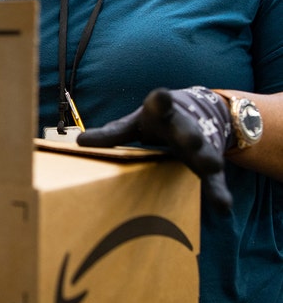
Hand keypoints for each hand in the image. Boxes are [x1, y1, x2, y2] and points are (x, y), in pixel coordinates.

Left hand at [77, 87, 233, 211]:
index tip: (161, 96)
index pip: (160, 105)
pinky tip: (223, 206)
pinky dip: (218, 192)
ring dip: (207, 159)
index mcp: (162, 113)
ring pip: (204, 152)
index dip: (160, 101)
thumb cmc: (156, 121)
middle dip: (189, 136)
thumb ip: (112, 134)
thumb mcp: (134, 124)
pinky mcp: (210, 164)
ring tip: (211, 166)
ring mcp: (201, 145)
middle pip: (187, 130)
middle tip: (193, 143)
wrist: (201, 113)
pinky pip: (214, 180)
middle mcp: (185, 126)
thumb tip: (79, 143)